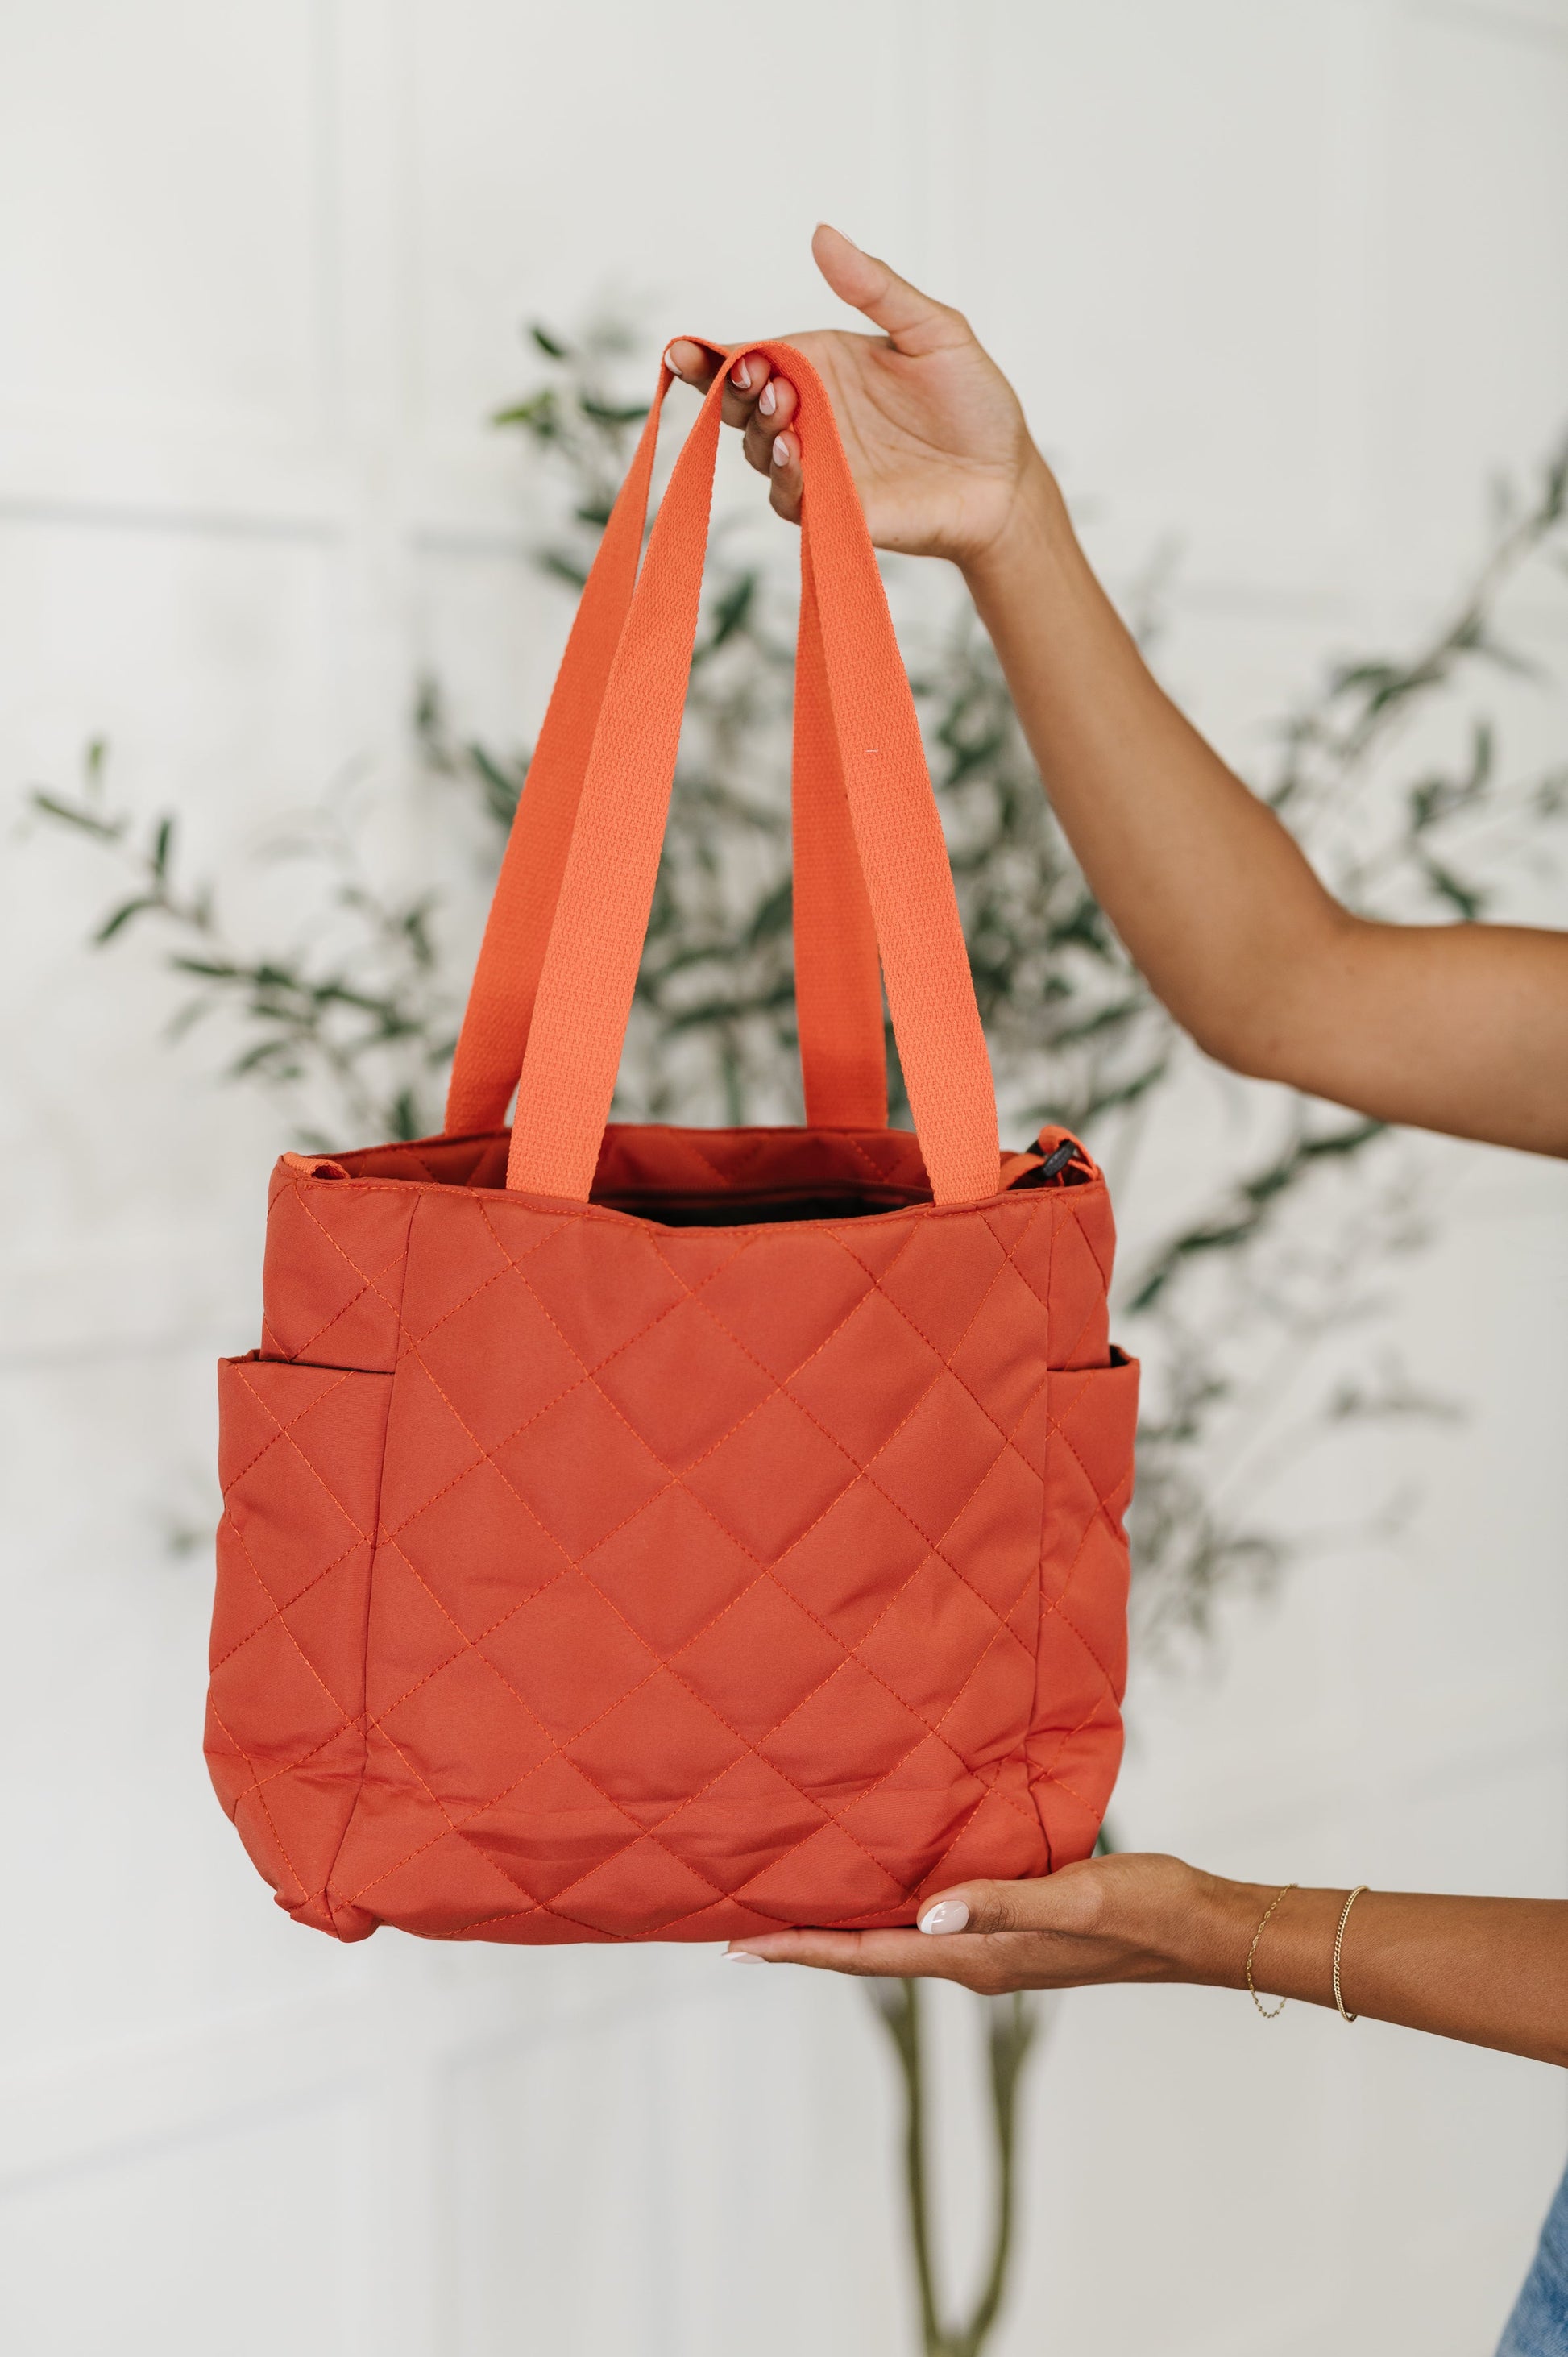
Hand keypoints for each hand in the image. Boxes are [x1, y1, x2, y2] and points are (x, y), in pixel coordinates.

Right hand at [665, 223, 1048, 570]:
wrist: (1005, 477)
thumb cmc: (973, 404)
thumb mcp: (932, 330)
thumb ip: (876, 288)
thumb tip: (822, 233)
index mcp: (818, 368)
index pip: (749, 358)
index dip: (710, 356)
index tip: (685, 349)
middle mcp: (808, 417)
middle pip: (738, 406)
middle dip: (730, 390)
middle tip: (755, 373)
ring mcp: (818, 467)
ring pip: (758, 451)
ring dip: (760, 428)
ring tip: (784, 406)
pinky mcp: (835, 511)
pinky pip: (791, 498)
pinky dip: (786, 476)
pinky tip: (796, 450)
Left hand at [725, 1852, 1244, 1994]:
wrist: (1201, 1927)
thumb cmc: (1145, 1908)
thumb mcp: (1074, 1898)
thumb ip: (1001, 1903)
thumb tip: (925, 1914)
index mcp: (979, 1959)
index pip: (868, 1955)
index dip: (801, 1948)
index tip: (737, 1946)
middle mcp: (977, 1961)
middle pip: (870, 1952)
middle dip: (806, 1941)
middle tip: (741, 1926)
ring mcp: (997, 1949)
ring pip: (899, 1939)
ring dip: (846, 1925)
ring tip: (795, 1903)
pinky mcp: (1018, 1929)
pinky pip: (935, 1921)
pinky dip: (894, 1907)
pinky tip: (889, 1883)